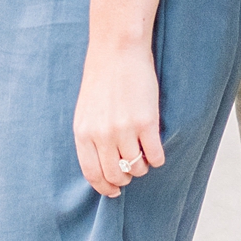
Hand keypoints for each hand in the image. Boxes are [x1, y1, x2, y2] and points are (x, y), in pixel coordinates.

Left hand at [74, 36, 164, 198]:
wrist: (117, 49)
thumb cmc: (102, 77)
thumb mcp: (86, 110)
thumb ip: (91, 137)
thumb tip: (103, 166)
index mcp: (83, 132)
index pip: (92, 174)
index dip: (104, 187)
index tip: (113, 192)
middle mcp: (101, 135)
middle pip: (116, 176)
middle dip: (125, 178)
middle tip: (131, 169)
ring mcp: (124, 130)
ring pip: (137, 168)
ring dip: (142, 166)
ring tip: (143, 153)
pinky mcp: (146, 123)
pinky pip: (155, 157)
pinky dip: (157, 158)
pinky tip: (156, 148)